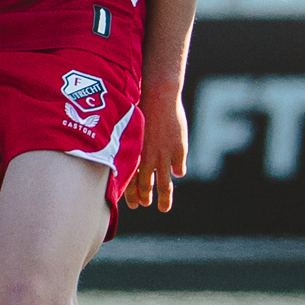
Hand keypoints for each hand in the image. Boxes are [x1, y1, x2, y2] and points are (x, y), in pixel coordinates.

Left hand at [121, 91, 188, 211]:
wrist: (158, 95)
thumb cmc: (141, 106)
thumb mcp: (128, 127)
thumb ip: (129, 144)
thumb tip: (124, 156)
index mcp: (133, 154)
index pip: (129, 181)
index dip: (130, 194)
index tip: (133, 204)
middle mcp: (147, 159)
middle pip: (146, 187)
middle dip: (145, 198)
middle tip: (145, 205)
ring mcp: (164, 156)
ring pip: (164, 185)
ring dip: (164, 198)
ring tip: (163, 208)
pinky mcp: (179, 151)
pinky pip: (179, 168)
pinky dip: (178, 171)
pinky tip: (177, 173)